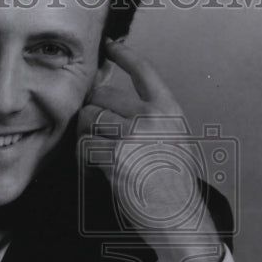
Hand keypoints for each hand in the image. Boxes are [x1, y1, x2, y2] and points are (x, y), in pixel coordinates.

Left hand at [79, 40, 221, 261]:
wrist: (177, 216)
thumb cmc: (172, 185)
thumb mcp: (172, 141)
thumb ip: (149, 118)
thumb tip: (110, 102)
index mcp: (169, 110)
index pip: (144, 71)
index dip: (123, 55)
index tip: (110, 45)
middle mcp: (152, 118)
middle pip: (102, 96)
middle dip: (91, 111)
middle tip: (92, 130)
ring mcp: (133, 136)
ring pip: (88, 119)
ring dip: (84, 135)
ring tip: (96, 153)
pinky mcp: (116, 157)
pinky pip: (84, 146)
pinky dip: (83, 158)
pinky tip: (96, 169)